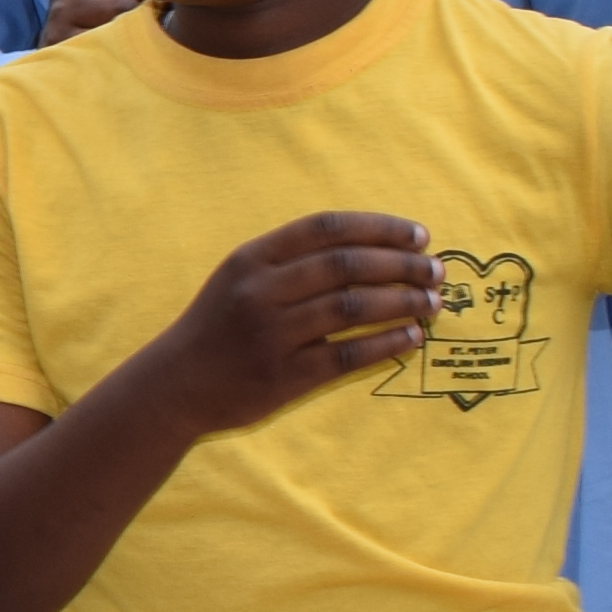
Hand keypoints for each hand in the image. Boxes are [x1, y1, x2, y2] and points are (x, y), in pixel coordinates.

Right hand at [144, 212, 440, 433]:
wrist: (174, 384)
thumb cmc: (218, 326)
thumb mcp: (241, 277)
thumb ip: (293, 259)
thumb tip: (373, 247)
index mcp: (252, 258)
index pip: (327, 228)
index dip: (379, 227)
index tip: (419, 235)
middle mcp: (261, 291)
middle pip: (346, 265)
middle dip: (403, 265)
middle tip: (437, 270)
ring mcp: (272, 334)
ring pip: (353, 308)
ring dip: (403, 302)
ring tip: (433, 303)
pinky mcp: (284, 376)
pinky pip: (348, 355)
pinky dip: (386, 344)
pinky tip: (412, 338)